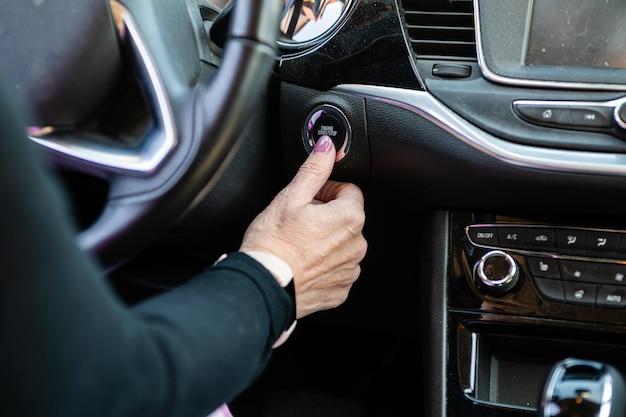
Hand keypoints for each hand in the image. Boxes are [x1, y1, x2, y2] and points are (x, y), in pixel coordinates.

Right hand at [240, 136, 366, 318]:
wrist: (264, 284)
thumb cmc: (273, 243)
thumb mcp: (291, 197)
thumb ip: (314, 169)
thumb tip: (327, 147)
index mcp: (350, 218)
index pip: (348, 191)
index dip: (325, 192)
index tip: (308, 201)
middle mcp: (357, 246)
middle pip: (346, 218)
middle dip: (326, 216)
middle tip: (299, 222)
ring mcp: (349, 270)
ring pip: (341, 244)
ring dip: (325, 241)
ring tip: (298, 243)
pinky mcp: (340, 290)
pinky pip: (336, 269)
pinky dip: (322, 265)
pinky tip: (303, 262)